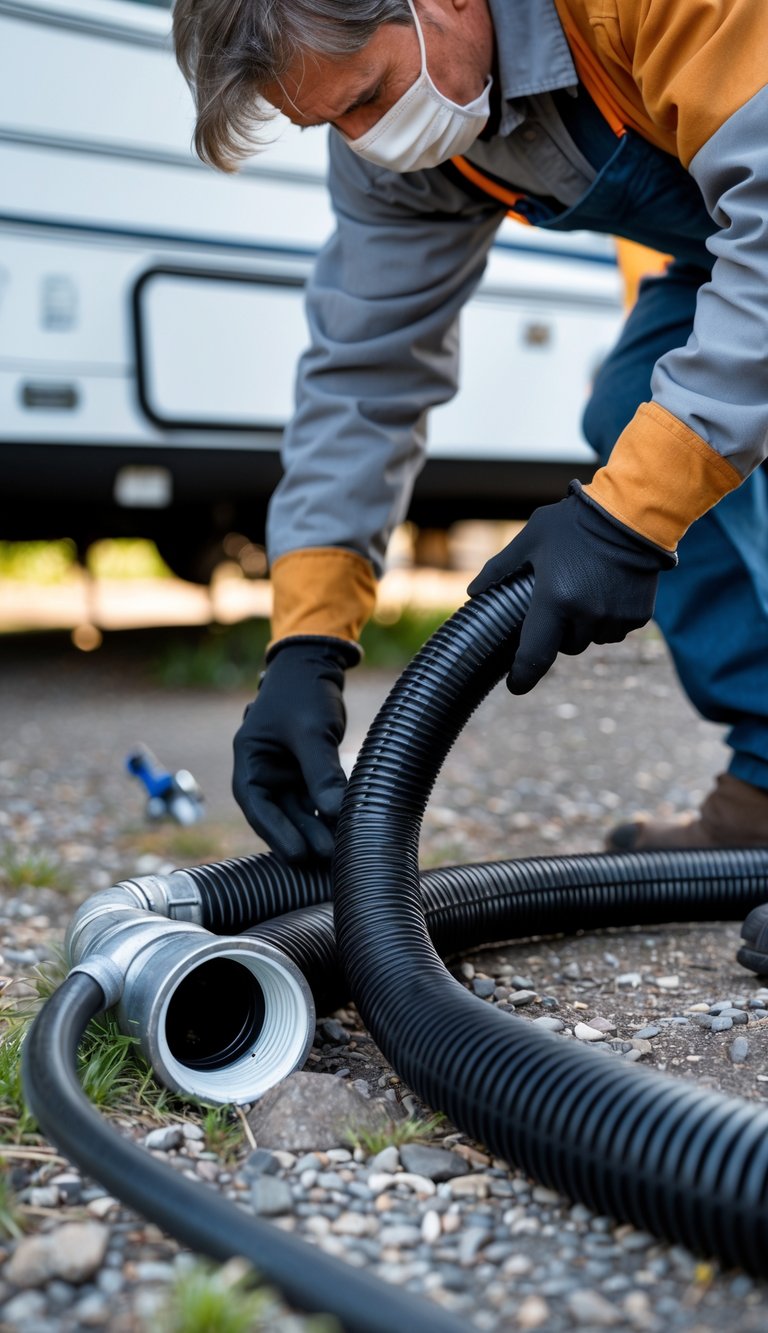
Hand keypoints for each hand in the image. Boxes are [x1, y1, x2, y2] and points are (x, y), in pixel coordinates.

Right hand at [232, 636, 357, 860]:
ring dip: (319, 829)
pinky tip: (348, 829)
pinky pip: (316, 800)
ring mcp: (286, 776)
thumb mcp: (310, 731)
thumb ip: (320, 771)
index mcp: (250, 762)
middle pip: (282, 815)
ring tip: (343, 850)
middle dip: (305, 837)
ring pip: (302, 811)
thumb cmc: (302, 692)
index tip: (300, 855)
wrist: (314, 665)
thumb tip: (333, 811)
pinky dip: (329, 814)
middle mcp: (264, 774)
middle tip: (331, 858)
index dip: (278, 834)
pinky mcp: (306, 774)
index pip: (258, 807)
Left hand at [468, 481, 675, 693]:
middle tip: (560, 601)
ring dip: (585, 627)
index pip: (535, 655)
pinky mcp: (638, 616)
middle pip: (566, 646)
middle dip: (559, 632)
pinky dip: (609, 619)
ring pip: (592, 640)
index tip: (515, 685)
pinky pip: (616, 631)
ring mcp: (614, 618)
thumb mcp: (531, 539)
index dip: (523, 676)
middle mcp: (585, 615)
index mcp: (554, 600)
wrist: (631, 514)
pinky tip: (607, 590)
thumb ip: (500, 568)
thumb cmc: (573, 524)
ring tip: (585, 591)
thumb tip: (472, 592)